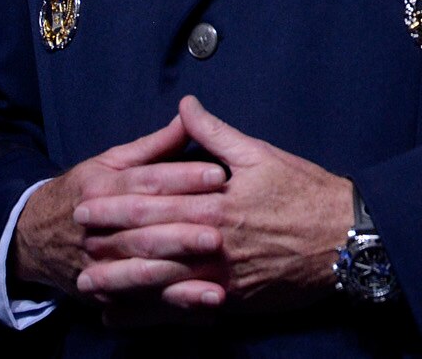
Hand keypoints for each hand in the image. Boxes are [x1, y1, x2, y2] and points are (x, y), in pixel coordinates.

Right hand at [11, 111, 228, 315]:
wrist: (32, 238)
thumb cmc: (83, 191)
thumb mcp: (110, 163)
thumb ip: (153, 145)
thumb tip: (189, 115)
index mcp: (99, 189)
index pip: (145, 183)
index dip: (183, 178)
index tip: (219, 175)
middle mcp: (96, 229)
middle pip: (144, 229)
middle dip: (183, 230)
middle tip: (221, 230)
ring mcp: (98, 265)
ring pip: (142, 271)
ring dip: (181, 274)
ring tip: (216, 270)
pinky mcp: (104, 293)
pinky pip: (142, 304)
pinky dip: (176, 306)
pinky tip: (207, 304)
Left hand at [72, 95, 357, 322]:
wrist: (346, 237)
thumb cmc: (306, 191)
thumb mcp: (262, 154)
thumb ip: (217, 134)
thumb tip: (187, 105)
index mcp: (218, 203)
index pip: (157, 203)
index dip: (118, 204)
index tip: (85, 204)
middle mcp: (215, 243)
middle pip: (152, 244)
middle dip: (110, 244)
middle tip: (75, 244)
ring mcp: (223, 276)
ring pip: (162, 282)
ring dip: (122, 284)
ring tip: (89, 285)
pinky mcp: (234, 301)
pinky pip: (183, 311)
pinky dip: (151, 316)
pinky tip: (126, 316)